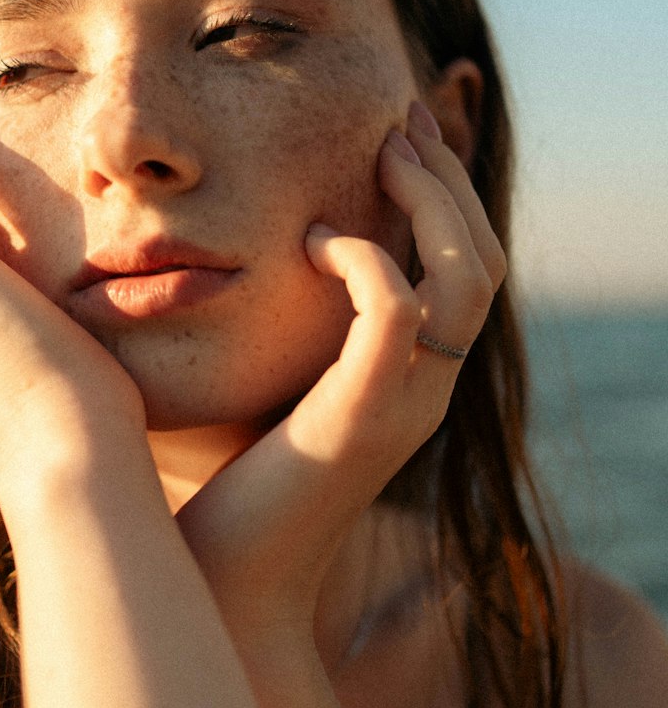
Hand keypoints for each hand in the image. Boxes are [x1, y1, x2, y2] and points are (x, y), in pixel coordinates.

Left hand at [174, 104, 506, 651]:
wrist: (223, 588)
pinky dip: (366, 259)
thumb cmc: (230, 493)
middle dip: (445, 179)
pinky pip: (398, 310)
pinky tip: (314, 241)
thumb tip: (258, 258)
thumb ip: (290, 329)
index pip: (467, 269)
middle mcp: (427, 390)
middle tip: (399, 119)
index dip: (444, 196)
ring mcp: (405, 405)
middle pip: (483, 259)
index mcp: (412, 381)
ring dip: (428, 202)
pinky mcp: (362, 416)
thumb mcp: (271, 392)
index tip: (398, 133)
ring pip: (466, 276)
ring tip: (381, 151)